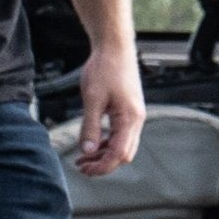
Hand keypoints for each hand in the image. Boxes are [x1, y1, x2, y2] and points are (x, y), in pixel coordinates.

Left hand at [72, 44, 145, 176]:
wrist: (115, 48)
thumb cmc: (105, 68)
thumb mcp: (92, 99)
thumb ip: (90, 127)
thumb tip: (87, 151)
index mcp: (130, 118)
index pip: (118, 153)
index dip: (102, 166)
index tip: (85, 170)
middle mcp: (136, 119)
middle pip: (124, 154)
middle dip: (104, 164)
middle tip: (81, 166)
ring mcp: (134, 115)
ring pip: (123, 146)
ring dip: (104, 154)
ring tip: (83, 157)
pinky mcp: (129, 111)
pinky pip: (121, 135)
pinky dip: (107, 143)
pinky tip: (93, 143)